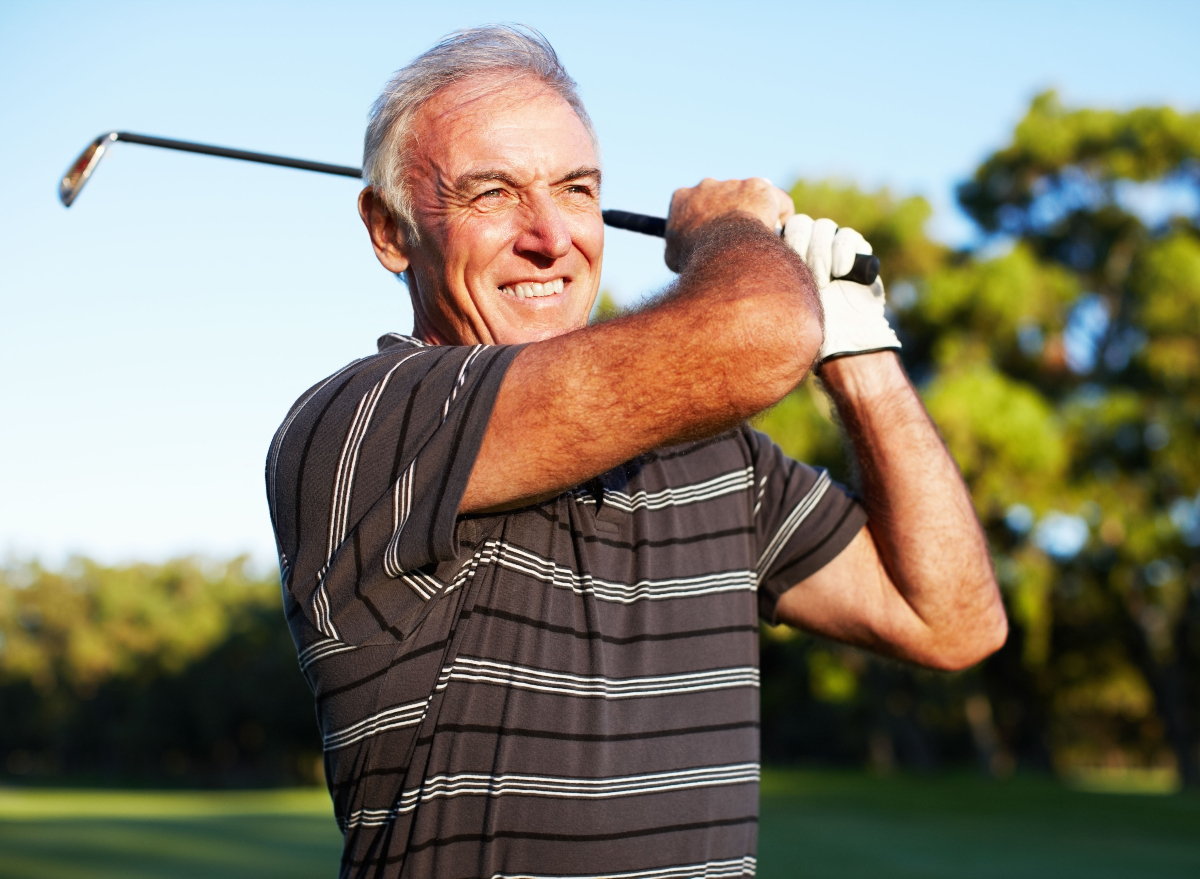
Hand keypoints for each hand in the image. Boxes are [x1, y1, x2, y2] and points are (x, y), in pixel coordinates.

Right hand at [664, 178, 794, 271]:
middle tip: (736, 239)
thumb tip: (684, 252)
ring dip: (754, 215)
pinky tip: (779, 233)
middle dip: (729, 215)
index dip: (704, 221)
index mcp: (682, 198)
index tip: (712, 236)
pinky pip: (777, 202)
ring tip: (760, 240)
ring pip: (750, 198)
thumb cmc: (696, 258)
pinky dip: (780, 215)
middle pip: (722, 198)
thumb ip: (679, 247)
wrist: (722, 250)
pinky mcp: (761, 188)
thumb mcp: (674, 258)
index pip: (693, 205)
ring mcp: (734, 184)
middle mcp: (706, 185)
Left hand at [783, 214, 900, 362]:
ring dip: (820, 253)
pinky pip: (848, 236)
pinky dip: (842, 252)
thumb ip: (770, 276)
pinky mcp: (859, 250)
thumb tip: (749, 251)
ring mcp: (834, 245)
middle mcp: (810, 244)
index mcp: (787, 252)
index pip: (780, 227)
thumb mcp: (782, 301)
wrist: (844, 338)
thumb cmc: (807, 325)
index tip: (783, 264)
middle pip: (801, 223)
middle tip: (804, 273)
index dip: (783, 239)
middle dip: (800, 244)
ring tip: (823, 282)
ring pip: (824, 226)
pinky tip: (840, 273)